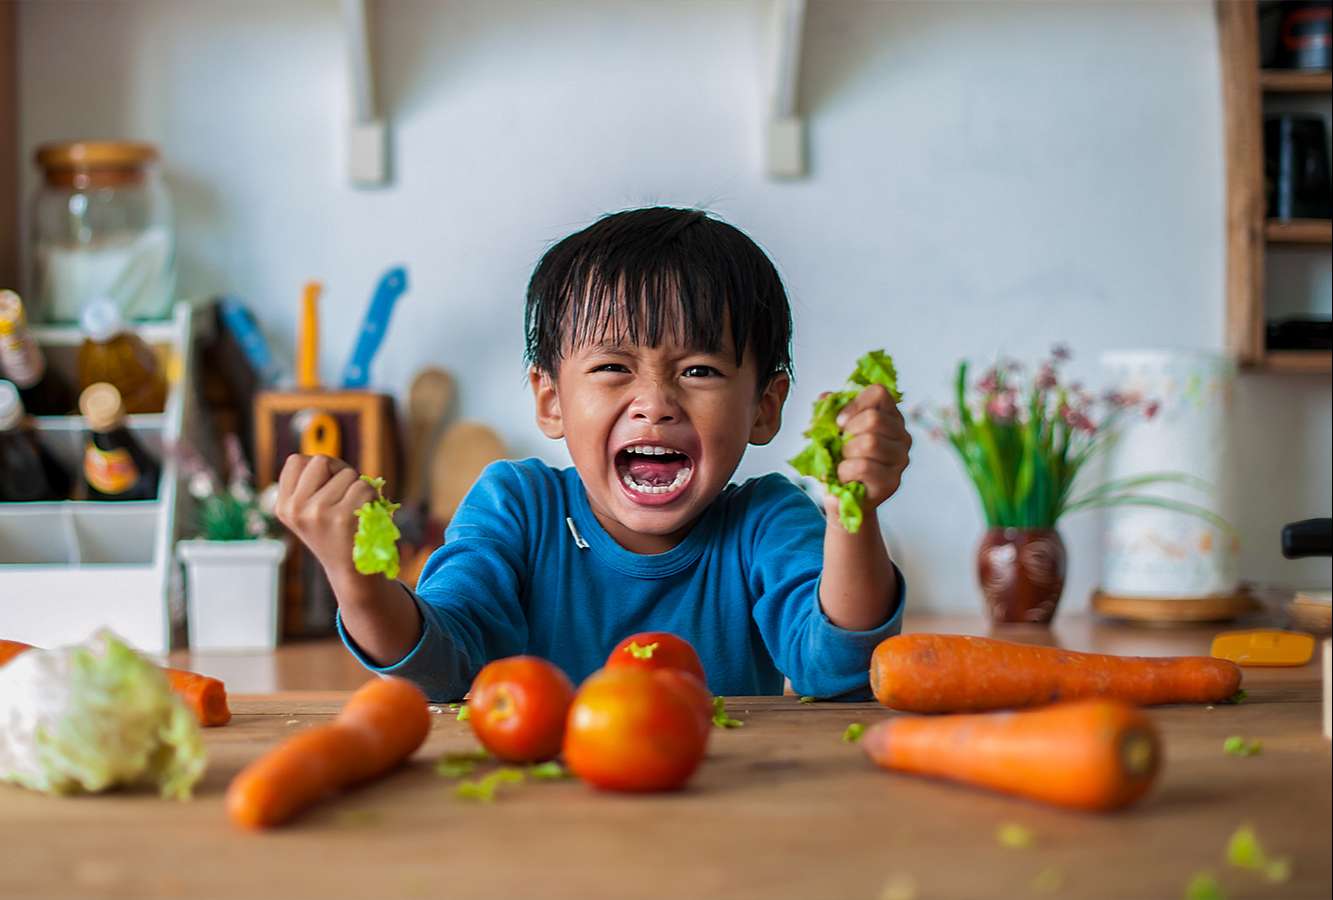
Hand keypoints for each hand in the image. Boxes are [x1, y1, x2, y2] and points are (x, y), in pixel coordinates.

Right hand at [273, 454, 377, 582]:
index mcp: (283, 505)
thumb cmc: (335, 532)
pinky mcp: (342, 518)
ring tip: (354, 509)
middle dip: (339, 472)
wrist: (350, 571)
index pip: (296, 461)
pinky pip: (364, 487)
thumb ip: (311, 484)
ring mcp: (317, 512)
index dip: (318, 468)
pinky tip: (364, 515)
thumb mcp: (309, 510)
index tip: (327, 486)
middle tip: (345, 495)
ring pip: (347, 474)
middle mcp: (295, 508)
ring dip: (358, 486)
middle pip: (321, 460)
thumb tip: (328, 463)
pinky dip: (372, 496)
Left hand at [825, 384, 911, 520]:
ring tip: (844, 462)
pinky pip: (863, 467)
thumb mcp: (831, 431)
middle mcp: (902, 436)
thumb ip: (829, 411)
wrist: (841, 497)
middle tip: (842, 447)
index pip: (879, 393)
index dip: (855, 403)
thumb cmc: (840, 460)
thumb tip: (825, 397)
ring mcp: (901, 459)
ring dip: (846, 453)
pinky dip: (844, 471)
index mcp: (890, 416)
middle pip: (873, 419)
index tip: (839, 422)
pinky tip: (845, 477)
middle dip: (848, 433)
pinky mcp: (892, 481)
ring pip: (870, 442)